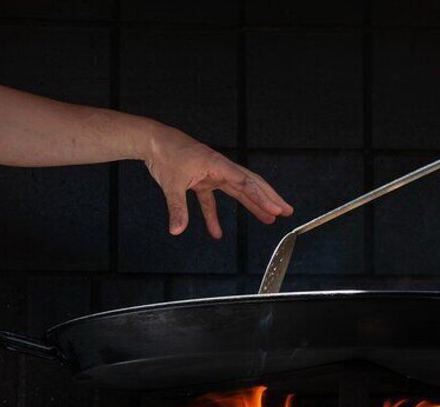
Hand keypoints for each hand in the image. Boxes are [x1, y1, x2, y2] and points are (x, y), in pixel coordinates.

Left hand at [143, 125, 292, 237]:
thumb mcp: (171, 184)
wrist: (153, 141)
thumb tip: (177, 229)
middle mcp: (220, 169)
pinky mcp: (202, 180)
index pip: (245, 183)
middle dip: (269, 198)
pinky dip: (214, 216)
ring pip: (238, 191)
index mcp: (217, 164)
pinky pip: (213, 201)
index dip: (261, 197)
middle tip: (286, 211)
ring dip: (253, 205)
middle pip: (251, 184)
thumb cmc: (165, 154)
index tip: (274, 209)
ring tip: (268, 219)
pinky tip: (216, 232)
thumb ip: (177, 208)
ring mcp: (212, 175)